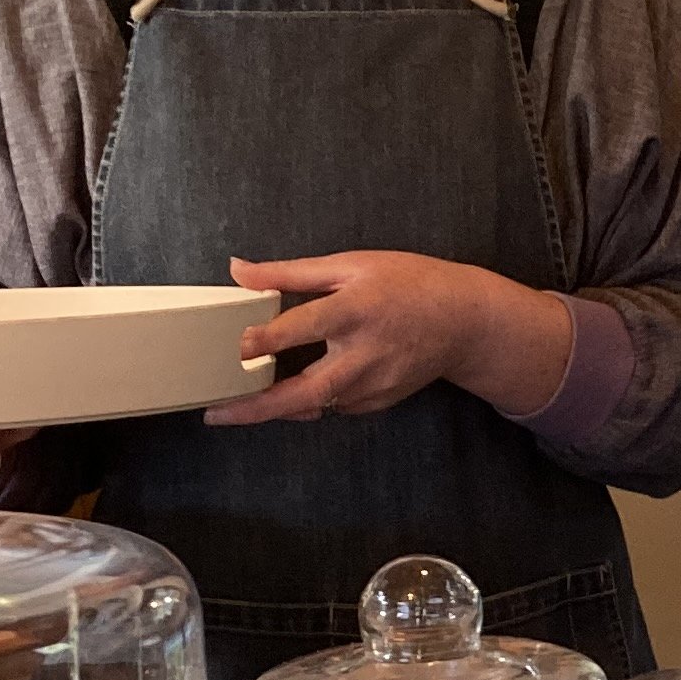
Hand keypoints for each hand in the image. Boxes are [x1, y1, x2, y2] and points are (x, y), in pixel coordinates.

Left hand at [207, 252, 566, 424]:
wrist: (464, 322)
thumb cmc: (408, 284)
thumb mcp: (351, 265)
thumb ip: (290, 273)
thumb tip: (238, 270)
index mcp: (356, 310)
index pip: (305, 327)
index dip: (268, 338)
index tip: (237, 346)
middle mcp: (364, 354)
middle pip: (304, 391)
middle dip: (256, 407)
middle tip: (215, 413)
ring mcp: (372, 385)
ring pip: (312, 404)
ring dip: (274, 405)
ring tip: (234, 405)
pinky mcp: (376, 402)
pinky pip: (330, 404)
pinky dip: (306, 399)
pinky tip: (287, 390)